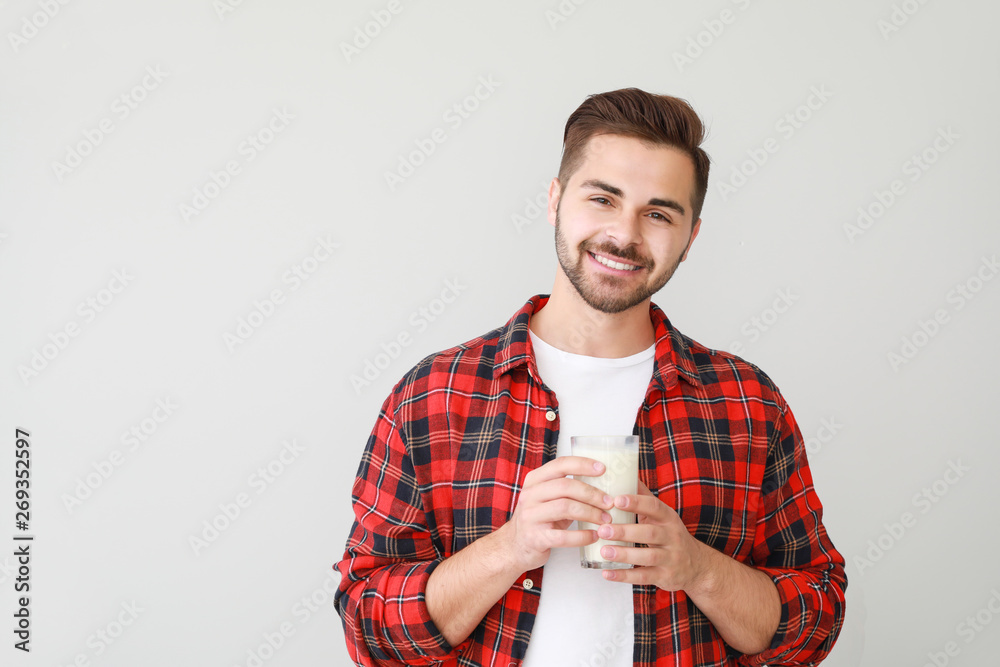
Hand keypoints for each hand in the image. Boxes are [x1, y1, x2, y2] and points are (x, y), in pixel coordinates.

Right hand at [503, 456, 614, 571]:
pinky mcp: (535, 538)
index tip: (603, 469)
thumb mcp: (548, 498)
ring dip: (590, 513)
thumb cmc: (540, 519)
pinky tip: (594, 536)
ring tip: (605, 520)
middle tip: (609, 502)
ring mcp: (531, 517)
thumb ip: (567, 488)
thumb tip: (602, 483)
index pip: (560, 465)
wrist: (515, 546)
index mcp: (534, 480)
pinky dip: (582, 536)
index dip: (582, 464)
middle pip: (566, 486)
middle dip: (592, 494)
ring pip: (566, 508)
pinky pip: (563, 536)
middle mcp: (530, 495)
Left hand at [596, 482, 713, 591]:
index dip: (636, 503)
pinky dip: (624, 576)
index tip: (616, 499)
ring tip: (603, 551)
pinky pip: (644, 577)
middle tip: (603, 529)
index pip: (654, 507)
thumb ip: (644, 497)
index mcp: (668, 518)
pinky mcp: (665, 577)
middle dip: (625, 531)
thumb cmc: (670, 534)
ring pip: (648, 556)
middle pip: (649, 533)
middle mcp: (672, 537)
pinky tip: (606, 573)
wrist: (696, 566)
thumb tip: (626, 472)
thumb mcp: (662, 515)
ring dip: (624, 554)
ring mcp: (670, 558)